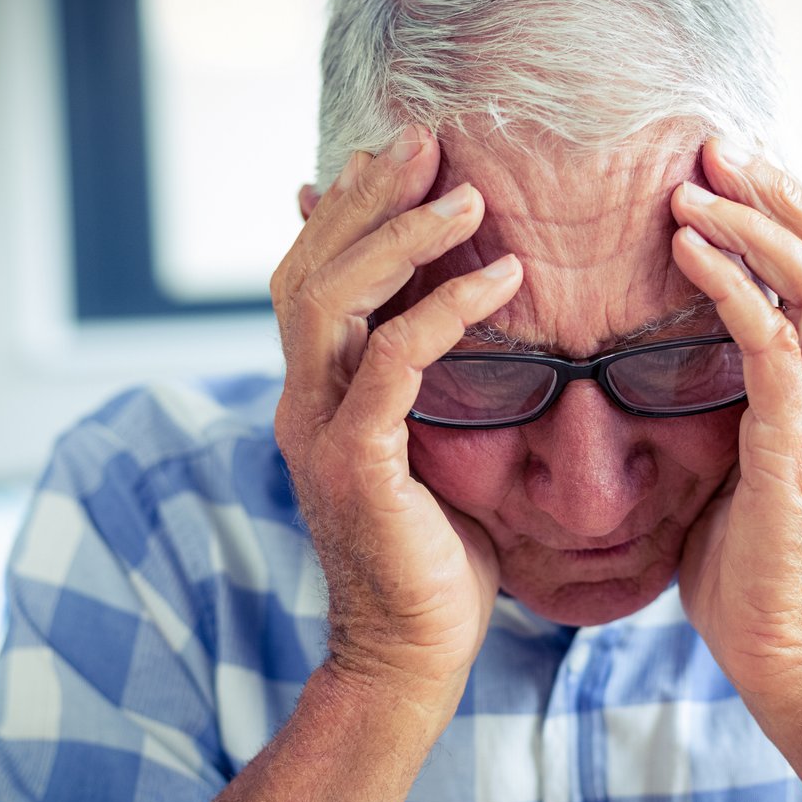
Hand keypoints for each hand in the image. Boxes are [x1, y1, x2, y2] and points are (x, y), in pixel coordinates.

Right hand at [271, 126, 522, 704]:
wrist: (413, 658)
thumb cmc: (437, 556)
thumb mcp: (428, 449)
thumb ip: (423, 384)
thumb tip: (447, 325)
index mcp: (313, 395)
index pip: (308, 275)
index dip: (346, 208)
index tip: (403, 156)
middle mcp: (300, 403)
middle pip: (307, 270)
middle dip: (365, 198)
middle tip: (427, 142)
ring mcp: (317, 433)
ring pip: (332, 301)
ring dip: (400, 238)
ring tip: (467, 196)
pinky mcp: (354, 465)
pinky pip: (392, 366)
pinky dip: (443, 313)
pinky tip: (501, 280)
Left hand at [668, 138, 801, 706]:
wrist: (782, 655)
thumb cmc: (746, 567)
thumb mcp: (735, 462)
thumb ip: (730, 402)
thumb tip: (682, 360)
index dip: (791, 207)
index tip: (726, 167)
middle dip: (780, 191)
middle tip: (713, 149)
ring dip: (756, 223)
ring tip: (693, 188)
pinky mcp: (794, 450)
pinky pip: (774, 346)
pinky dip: (733, 287)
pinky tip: (685, 253)